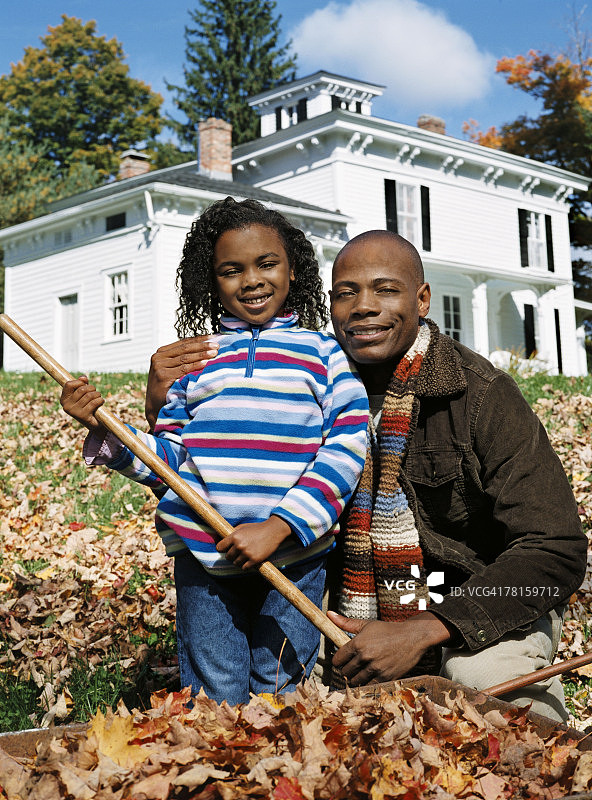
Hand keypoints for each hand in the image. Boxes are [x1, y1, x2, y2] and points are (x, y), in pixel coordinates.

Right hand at [60, 377, 106, 433]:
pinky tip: (101, 401)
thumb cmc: (88, 405)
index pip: (69, 384)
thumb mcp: (84, 394)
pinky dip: (100, 400)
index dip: (79, 382)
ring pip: (89, 395)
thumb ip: (82, 384)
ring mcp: (74, 412)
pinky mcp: (82, 416)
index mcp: (64, 399)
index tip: (85, 385)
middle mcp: (66, 406)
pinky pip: (94, 402)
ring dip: (97, 394)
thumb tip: (83, 378)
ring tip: (99, 397)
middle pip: (81, 389)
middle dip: (92, 388)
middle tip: (96, 392)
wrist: (94, 423)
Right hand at [145, 336, 218, 428]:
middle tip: (216, 345)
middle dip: (202, 346)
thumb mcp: (173, 368)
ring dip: (201, 355)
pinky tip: (206, 363)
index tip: (214, 337)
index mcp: (161, 352)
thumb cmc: (168, 386)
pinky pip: (184, 369)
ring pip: (185, 358)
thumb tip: (206, 348)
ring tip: (214, 353)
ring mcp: (159, 366)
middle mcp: (158, 357)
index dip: (199, 339)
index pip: (184, 342)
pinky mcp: (163, 376)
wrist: (155, 405)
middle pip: (185, 348)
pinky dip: (196, 365)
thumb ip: (183, 358)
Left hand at [216, 516, 292, 568]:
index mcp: (234, 536)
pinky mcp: (254, 560)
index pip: (220, 547)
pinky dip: (246, 566)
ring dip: (239, 561)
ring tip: (245, 556)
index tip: (226, 549)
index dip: (223, 549)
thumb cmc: (257, 528)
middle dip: (232, 556)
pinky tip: (250, 561)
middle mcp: (239, 545)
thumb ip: (232, 533)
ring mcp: (247, 553)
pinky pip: (244, 568)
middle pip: (228, 557)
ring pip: (236, 563)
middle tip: (238, 553)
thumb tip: (222, 539)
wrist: (273, 531)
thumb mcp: (242, 527)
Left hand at [328, 611, 451, 684]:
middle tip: (352, 666)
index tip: (342, 660)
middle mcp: (365, 657)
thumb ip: (345, 622)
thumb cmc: (388, 630)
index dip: (338, 661)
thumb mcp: (366, 624)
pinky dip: (367, 684)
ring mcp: (376, 668)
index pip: (337, 660)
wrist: (412, 637)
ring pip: (356, 681)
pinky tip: (370, 677)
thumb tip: (329, 614)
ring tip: (360, 672)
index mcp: (358, 643)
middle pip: (345, 672)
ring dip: (356, 678)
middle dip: (347, 670)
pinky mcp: (386, 678)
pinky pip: (369, 687)